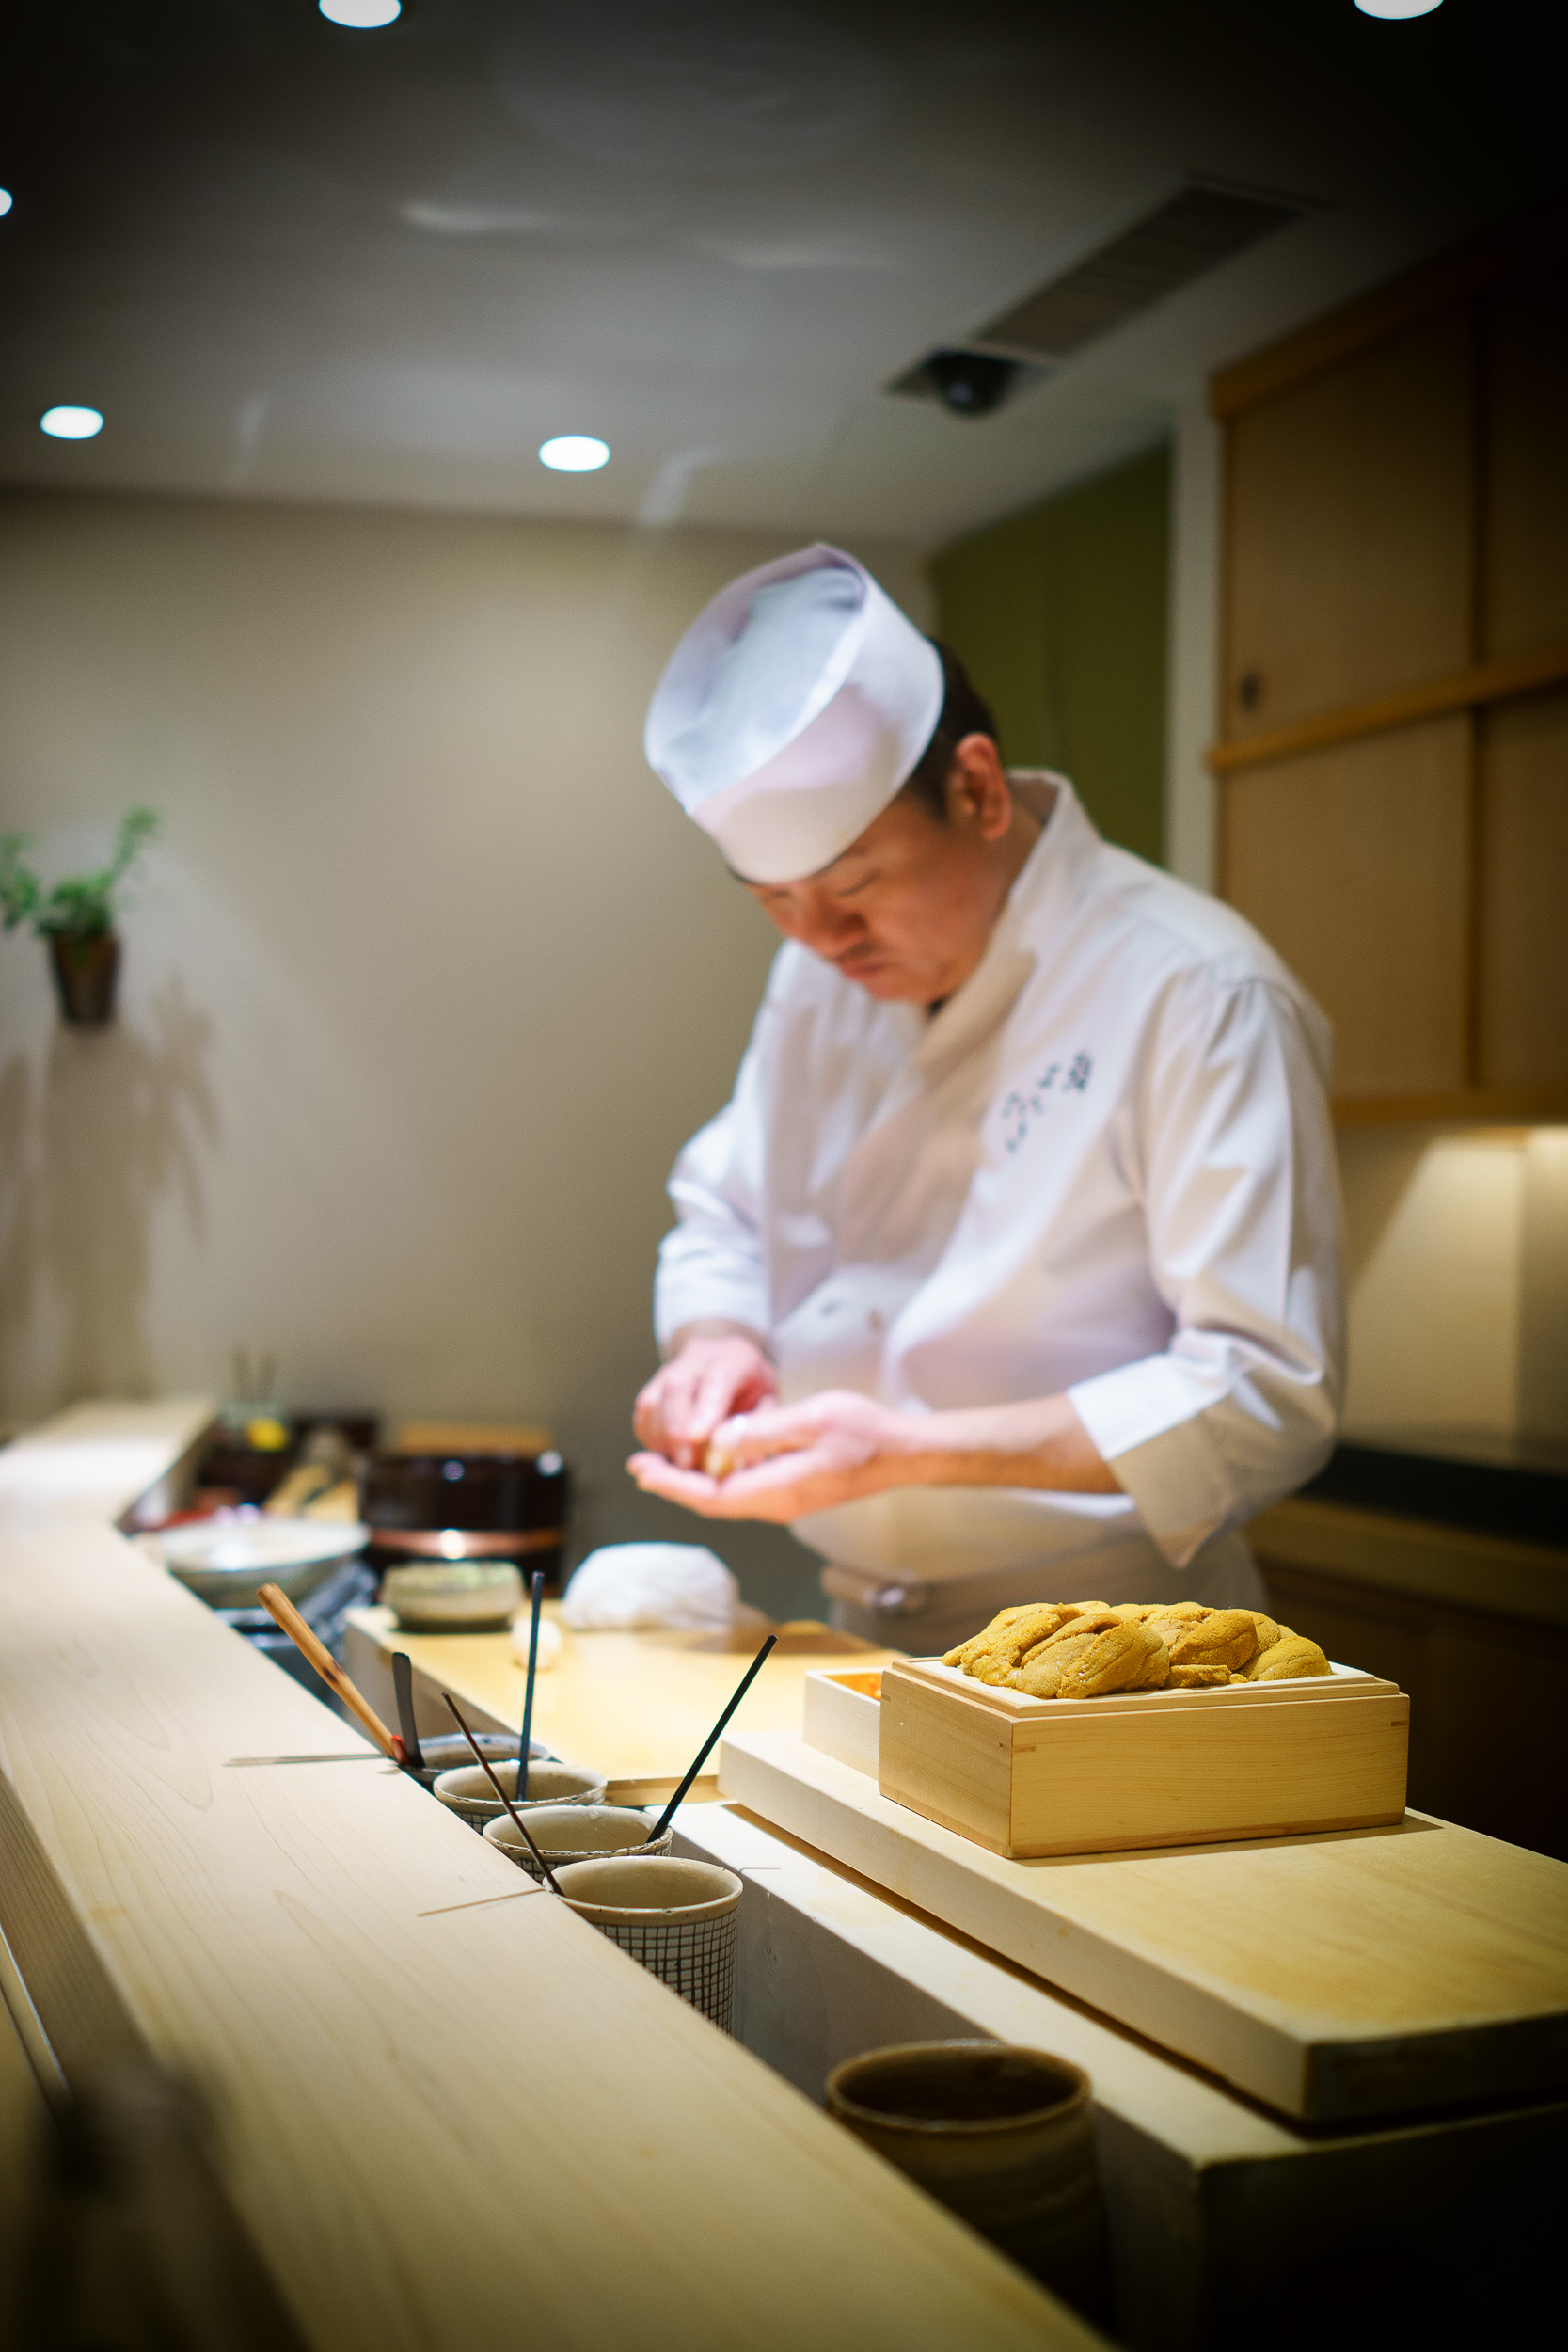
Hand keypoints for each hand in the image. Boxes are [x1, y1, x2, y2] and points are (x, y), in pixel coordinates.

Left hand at [628, 1390, 908, 1521]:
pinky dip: (716, 1479)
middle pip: (712, 1501)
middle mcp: (777, 1504)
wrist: (902, 1453)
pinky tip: (707, 1461)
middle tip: (639, 1465)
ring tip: (661, 1464)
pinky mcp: (792, 1493)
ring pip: (726, 1498)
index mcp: (778, 1488)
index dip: (672, 1484)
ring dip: (692, 1482)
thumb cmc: (864, 1431)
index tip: (642, 1469)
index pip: (711, 1495)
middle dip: (673, 1484)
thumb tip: (720, 1438)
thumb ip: (765, 1431)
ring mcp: (785, 1502)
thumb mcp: (812, 1418)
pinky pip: (743, 1492)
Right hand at [632, 1326, 777, 1468]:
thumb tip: (747, 1463)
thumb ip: (758, 1428)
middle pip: (676, 1388)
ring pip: (653, 1402)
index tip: (698, 1437)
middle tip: (687, 1464)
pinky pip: (643, 1415)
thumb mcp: (769, 1403)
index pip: (717, 1377)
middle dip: (678, 1431)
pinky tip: (670, 1455)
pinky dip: (652, 1440)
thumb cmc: (753, 1390)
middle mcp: (697, 1356)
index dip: (705, 1407)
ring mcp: (669, 1369)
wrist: (729, 1366)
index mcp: (736, 1356)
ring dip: (663, 1439)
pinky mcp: (652, 1388)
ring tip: (682, 1465)